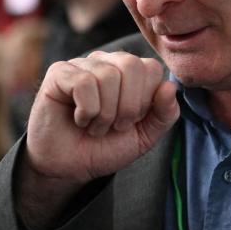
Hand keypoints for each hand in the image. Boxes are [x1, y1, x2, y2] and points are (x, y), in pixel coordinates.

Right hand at [17, 51, 178, 227]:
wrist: (69, 167)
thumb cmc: (105, 147)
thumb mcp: (144, 136)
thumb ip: (164, 114)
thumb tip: (170, 86)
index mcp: (130, 72)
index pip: (151, 68)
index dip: (146, 101)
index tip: (131, 121)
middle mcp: (107, 62)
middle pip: (132, 65)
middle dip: (128, 106)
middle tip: (115, 125)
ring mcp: (82, 64)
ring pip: (107, 75)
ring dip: (105, 113)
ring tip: (95, 126)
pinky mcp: (59, 73)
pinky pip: (84, 82)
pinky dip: (86, 110)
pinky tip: (79, 120)